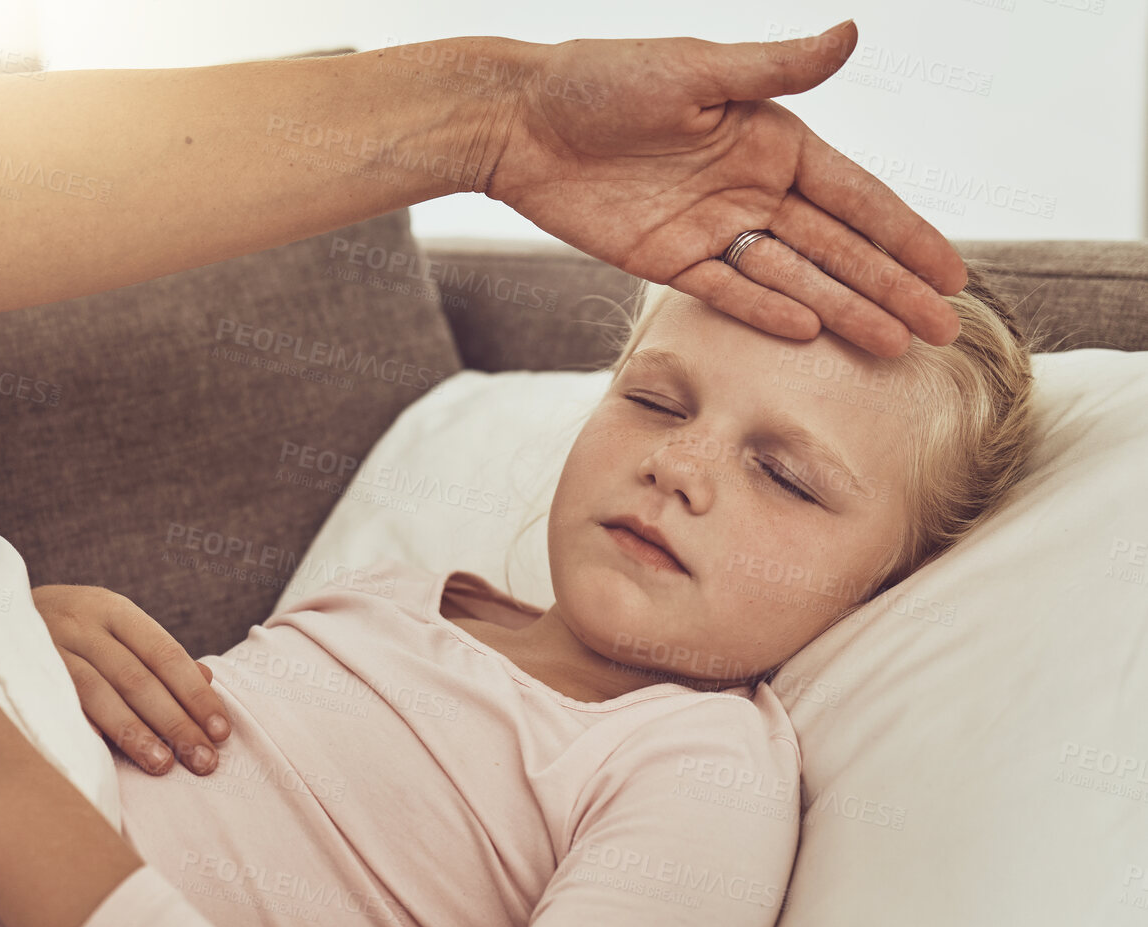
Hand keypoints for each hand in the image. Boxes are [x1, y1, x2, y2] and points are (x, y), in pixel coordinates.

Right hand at [32, 585, 229, 775]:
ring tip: (163, 766)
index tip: (221, 731)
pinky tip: (108, 756)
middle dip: (175, 722)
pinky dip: (85, 729)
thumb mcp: (111, 628)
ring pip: (98, 693)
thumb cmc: (66, 629)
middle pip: (137, 677)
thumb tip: (208, 681)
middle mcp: (79, 622)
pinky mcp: (21, 673)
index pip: (164, 653)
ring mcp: (46, 647)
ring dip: (134, 732)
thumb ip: (155, 656)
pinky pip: (58, 705)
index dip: (195, 694)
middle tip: (204, 760)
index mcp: (110, 609)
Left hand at [488, 20, 967, 357]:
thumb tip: (851, 33)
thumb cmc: (603, 79)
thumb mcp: (695, 70)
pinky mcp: (667, 260)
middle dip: (891, 287)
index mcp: (772, 138)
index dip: (906, 235)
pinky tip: (812, 333)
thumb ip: (775, 69)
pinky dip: (768, 309)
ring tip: (894, 346)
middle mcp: (752, 187)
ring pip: (793, 277)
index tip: (953, 273)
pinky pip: (728, 291)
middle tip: (943, 332)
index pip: (856, 197)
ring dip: (844, 310)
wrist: (519, 123)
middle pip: (837, 248)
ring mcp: (711, 227)